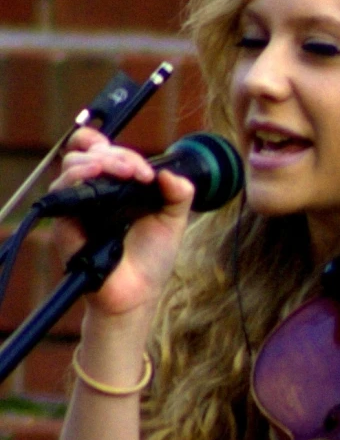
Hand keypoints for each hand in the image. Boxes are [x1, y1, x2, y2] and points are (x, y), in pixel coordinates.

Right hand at [50, 127, 194, 320]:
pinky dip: (77, 175)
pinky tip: (96, 173)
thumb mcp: (174, 219)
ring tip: (125, 172)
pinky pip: (61, 189)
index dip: (116, 147)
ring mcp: (79, 204)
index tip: (143, 168)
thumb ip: (179, 193)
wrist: (137, 293)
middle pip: (90, 152)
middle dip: (118, 155)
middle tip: (139, 173)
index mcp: (119, 186)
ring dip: (100, 160)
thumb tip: (168, 173)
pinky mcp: (64, 220)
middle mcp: (96, 191)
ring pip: (74, 164)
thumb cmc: (152, 258)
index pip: (106, 151)